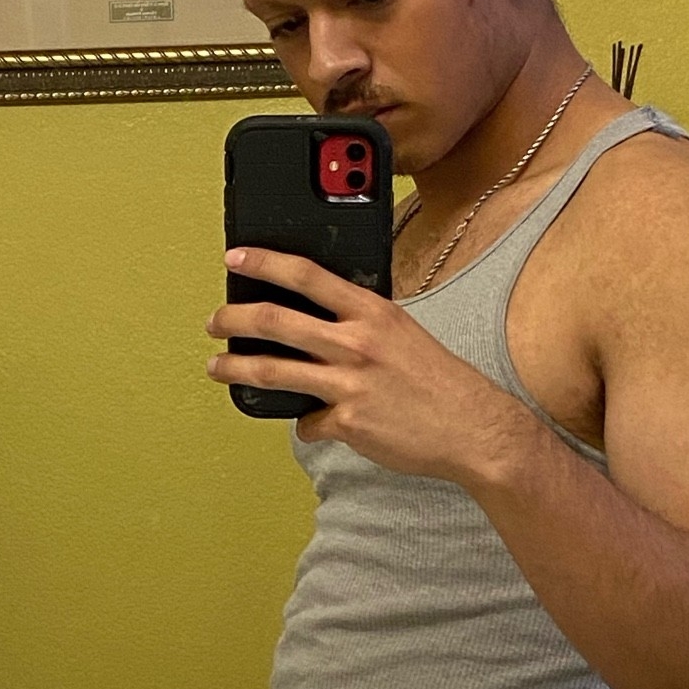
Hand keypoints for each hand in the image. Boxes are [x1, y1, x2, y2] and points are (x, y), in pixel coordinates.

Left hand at [207, 247, 534, 484]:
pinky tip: (313, 424)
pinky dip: (307, 424)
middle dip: (232, 319)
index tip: (235, 259)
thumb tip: (319, 321)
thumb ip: (361, 323)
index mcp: (372, 312)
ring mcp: (350, 384)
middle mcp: (357, 343)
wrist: (474, 428)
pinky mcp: (348, 422)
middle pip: (275, 321)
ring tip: (217, 368)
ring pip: (272, 372)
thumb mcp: (403, 332)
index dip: (264, 263)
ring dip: (235, 369)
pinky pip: (307, 422)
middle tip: (215, 322)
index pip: (307, 275)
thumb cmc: (440, 381)